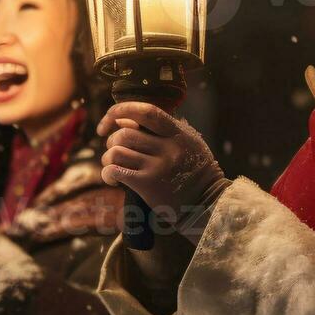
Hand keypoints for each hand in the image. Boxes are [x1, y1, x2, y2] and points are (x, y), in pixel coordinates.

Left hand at [97, 101, 226, 239]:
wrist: (206, 204)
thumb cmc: (193, 172)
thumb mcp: (188, 143)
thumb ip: (163, 130)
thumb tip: (125, 119)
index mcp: (178, 133)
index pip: (146, 111)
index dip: (121, 110)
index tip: (108, 121)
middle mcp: (168, 148)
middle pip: (124, 133)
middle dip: (112, 141)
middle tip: (116, 152)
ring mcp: (158, 167)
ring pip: (116, 151)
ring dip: (108, 158)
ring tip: (114, 166)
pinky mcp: (148, 186)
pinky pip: (115, 171)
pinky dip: (108, 173)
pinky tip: (113, 179)